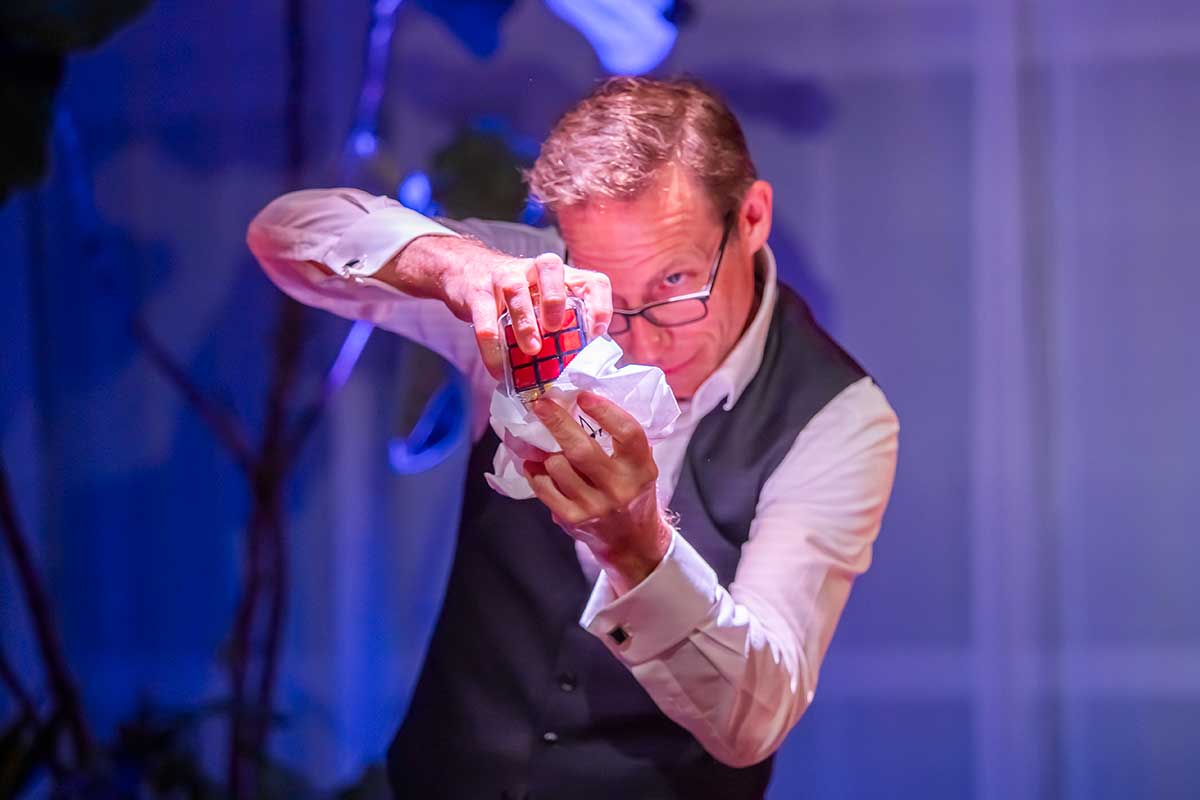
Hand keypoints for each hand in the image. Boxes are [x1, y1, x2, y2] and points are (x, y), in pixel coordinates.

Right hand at [443, 250, 612, 379]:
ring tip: (531, 350)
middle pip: (550, 267)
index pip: (591, 280)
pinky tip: (499, 369)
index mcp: (559, 277)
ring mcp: (503, 277)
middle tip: (555, 329)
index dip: (599, 305)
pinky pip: (484, 318)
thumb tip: (581, 360)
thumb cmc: (515, 296)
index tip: (595, 333)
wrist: (464, 272)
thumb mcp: (542, 303)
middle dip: (555, 299)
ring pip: (515, 290)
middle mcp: (532, 269)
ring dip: (525, 323)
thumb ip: (562, 324)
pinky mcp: (477, 293)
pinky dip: (492, 347)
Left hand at [523, 392, 672, 593]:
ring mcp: (595, 506)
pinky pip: (544, 488)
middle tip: (542, 402)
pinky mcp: (573, 519)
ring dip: (547, 450)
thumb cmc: (633, 491)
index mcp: (641, 469)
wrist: (632, 540)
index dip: (604, 410)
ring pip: (558, 466)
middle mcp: (620, 489)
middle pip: (581, 450)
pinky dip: (536, 472)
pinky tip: (534, 464)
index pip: (627, 433)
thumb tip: (585, 400)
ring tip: (543, 441)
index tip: (583, 395)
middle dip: (558, 421)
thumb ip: (622, 439)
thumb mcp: (641, 466)